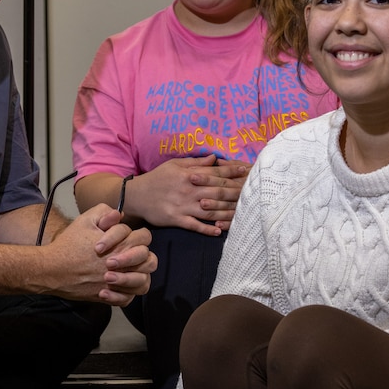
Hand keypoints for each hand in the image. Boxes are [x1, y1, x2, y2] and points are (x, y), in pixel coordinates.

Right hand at [45, 204, 155, 306]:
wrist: (52, 269)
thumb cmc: (69, 244)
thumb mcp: (85, 220)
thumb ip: (105, 213)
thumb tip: (119, 215)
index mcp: (121, 246)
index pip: (144, 238)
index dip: (137, 235)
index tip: (124, 237)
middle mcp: (122, 266)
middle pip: (150, 261)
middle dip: (142, 255)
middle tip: (127, 254)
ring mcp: (116, 284)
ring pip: (143, 283)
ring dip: (138, 276)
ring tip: (127, 271)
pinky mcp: (107, 297)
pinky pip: (127, 300)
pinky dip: (126, 294)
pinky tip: (116, 286)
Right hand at [126, 155, 249, 234]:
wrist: (137, 195)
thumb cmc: (157, 178)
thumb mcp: (174, 165)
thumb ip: (195, 162)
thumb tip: (214, 158)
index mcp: (189, 175)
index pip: (214, 173)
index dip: (231, 171)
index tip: (245, 170)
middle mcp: (188, 190)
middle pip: (217, 191)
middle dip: (235, 192)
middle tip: (251, 192)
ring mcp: (183, 206)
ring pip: (209, 210)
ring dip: (226, 212)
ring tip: (242, 213)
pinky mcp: (176, 219)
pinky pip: (195, 225)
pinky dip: (207, 229)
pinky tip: (219, 231)